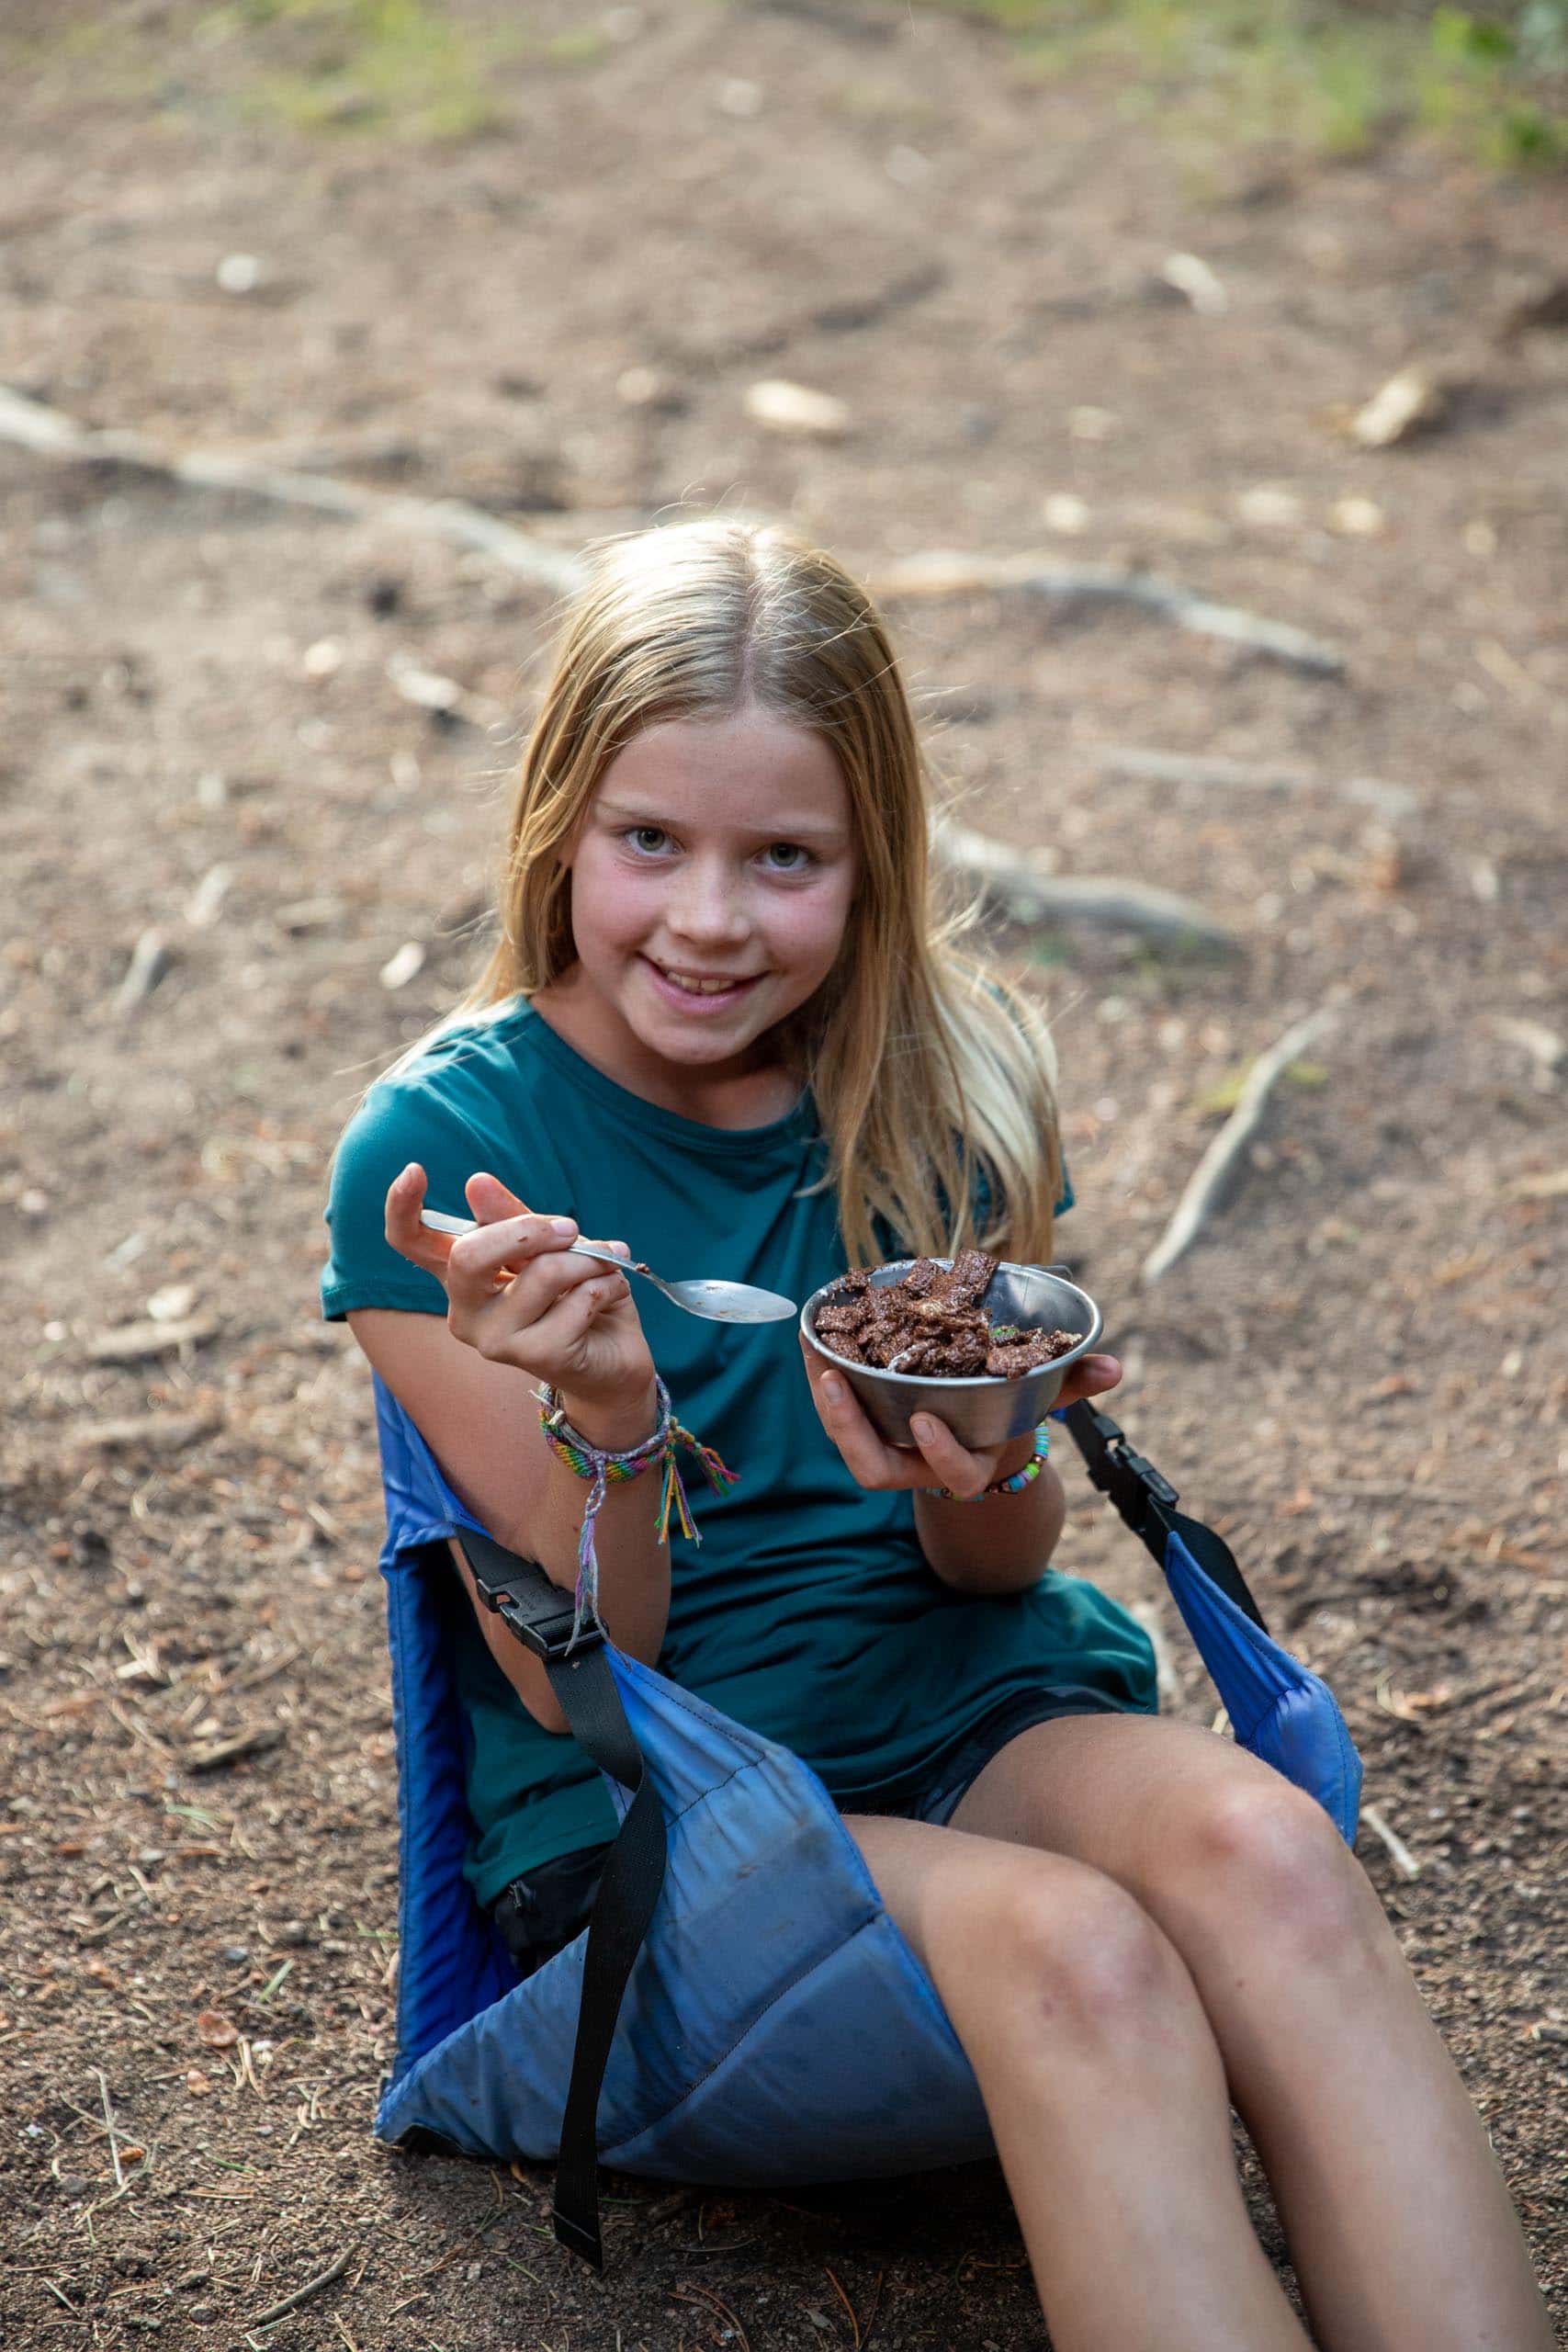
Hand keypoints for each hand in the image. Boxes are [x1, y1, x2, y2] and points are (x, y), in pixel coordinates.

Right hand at [384, 1163, 656, 1414]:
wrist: (614, 1357)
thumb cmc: (575, 1295)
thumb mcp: (547, 1247)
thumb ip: (513, 1219)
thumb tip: (476, 1182)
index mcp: (462, 1276)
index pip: (410, 1243)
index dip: (401, 1207)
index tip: (415, 1170)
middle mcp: (465, 1311)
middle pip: (469, 1256)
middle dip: (530, 1229)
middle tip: (572, 1227)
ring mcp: (495, 1340)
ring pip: (543, 1273)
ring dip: (589, 1259)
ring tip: (606, 1265)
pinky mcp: (535, 1357)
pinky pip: (579, 1298)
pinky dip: (607, 1284)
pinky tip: (611, 1296)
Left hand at [799, 1333, 1122, 1499]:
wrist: (978, 1427)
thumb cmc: (1009, 1408)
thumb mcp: (1040, 1395)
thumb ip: (1072, 1382)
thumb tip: (1113, 1369)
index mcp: (969, 1464)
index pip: (954, 1475)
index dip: (939, 1454)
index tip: (925, 1421)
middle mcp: (922, 1464)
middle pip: (876, 1467)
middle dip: (850, 1429)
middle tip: (835, 1382)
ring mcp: (889, 1447)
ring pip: (847, 1439)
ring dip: (825, 1399)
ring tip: (813, 1351)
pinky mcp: (866, 1424)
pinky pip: (837, 1410)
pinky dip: (821, 1375)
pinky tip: (811, 1337)